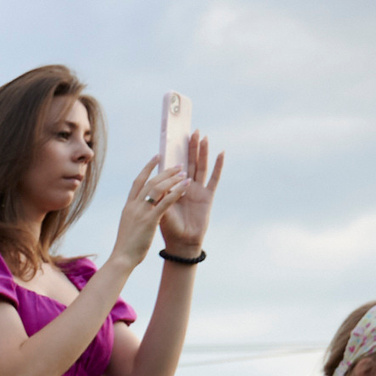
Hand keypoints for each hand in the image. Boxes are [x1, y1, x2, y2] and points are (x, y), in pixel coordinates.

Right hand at [110, 156, 190, 267]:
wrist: (122, 258)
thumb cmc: (126, 246)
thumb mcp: (129, 225)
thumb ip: (136, 214)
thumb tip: (143, 208)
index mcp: (128, 206)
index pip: (138, 181)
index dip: (147, 168)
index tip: (157, 157)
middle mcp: (133, 206)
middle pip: (150, 181)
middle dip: (165, 171)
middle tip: (178, 165)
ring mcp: (141, 212)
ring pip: (158, 188)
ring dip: (172, 178)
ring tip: (184, 173)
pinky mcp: (150, 220)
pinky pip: (166, 201)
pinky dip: (177, 191)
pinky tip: (186, 185)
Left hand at [156, 132, 221, 252]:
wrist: (180, 244)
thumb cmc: (168, 229)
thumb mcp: (159, 210)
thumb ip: (159, 196)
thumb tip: (154, 181)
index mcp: (172, 190)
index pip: (172, 168)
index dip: (173, 155)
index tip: (171, 140)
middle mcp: (185, 187)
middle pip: (188, 163)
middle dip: (189, 148)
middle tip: (190, 131)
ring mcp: (197, 191)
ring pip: (200, 166)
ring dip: (201, 152)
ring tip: (202, 136)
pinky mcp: (207, 196)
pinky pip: (213, 178)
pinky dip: (217, 166)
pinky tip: (220, 153)